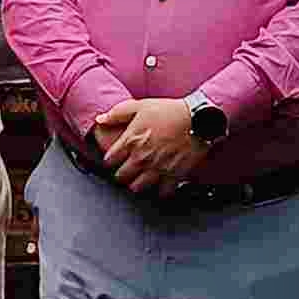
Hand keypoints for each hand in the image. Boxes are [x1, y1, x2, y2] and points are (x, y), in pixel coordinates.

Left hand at [97, 97, 211, 193]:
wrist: (198, 118)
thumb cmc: (169, 111)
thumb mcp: (139, 106)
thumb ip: (117, 114)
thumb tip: (100, 119)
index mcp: (131, 141)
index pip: (109, 160)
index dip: (109, 160)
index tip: (114, 159)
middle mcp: (141, 158)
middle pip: (121, 177)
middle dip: (121, 174)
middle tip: (126, 170)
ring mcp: (157, 168)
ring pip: (137, 187)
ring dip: (136, 184)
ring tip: (140, 178)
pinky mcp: (173, 175)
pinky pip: (162, 192)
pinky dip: (160, 190)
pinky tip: (160, 184)